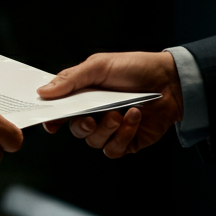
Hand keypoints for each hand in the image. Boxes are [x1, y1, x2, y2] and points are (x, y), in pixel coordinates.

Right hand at [37, 51, 182, 157]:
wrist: (172, 81)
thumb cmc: (136, 68)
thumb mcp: (99, 66)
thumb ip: (70, 79)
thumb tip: (43, 92)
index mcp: (85, 95)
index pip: (61, 111)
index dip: (53, 119)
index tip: (51, 123)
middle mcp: (96, 113)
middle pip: (76, 130)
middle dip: (82, 126)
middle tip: (93, 118)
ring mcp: (112, 129)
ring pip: (94, 142)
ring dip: (107, 129)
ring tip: (120, 113)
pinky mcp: (127, 141)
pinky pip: (114, 149)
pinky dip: (123, 135)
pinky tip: (133, 118)